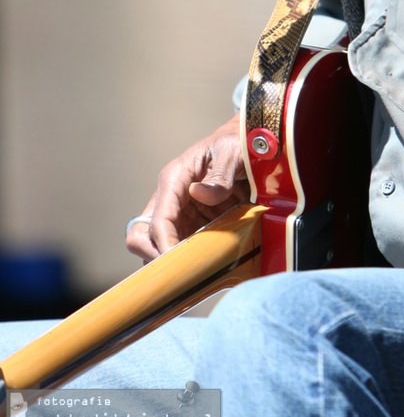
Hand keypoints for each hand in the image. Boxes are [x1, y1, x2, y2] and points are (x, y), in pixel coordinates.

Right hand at [126, 113, 249, 261]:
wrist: (247, 141)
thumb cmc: (237, 143)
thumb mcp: (233, 153)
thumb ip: (220, 175)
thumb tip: (199, 193)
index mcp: (174, 179)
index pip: (158, 220)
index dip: (164, 245)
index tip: (177, 265)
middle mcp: (170, 198)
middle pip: (143, 237)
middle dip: (155, 258)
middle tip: (179, 275)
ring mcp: (179, 212)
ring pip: (159, 247)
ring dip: (173, 262)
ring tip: (196, 275)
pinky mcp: (192, 222)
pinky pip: (181, 246)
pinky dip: (188, 259)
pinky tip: (206, 267)